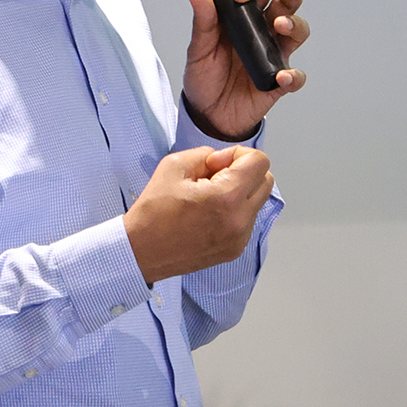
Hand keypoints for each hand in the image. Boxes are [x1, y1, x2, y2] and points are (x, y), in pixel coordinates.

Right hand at [124, 145, 273, 283]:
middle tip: (215, 177)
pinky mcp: (235, 250)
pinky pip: (247, 220)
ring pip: (257, 201)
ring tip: (208, 198)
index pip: (260, 162)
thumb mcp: (174, 166)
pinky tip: (208, 215)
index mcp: (227, 197)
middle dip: (244, 172)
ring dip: (240, 192)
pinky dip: (235, 211)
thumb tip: (222, 160)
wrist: (140, 252)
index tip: (216, 164)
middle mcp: (240, 220)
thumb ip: (205, 154)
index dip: (238, 155)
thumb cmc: (153, 212)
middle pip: (266, 180)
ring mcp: (240, 238)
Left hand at [182, 0, 308, 139]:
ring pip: (298, 32)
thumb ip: (202, 22)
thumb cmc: (206, 77)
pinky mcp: (278, 83)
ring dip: (295, 24)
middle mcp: (264, 32)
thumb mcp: (199, 48)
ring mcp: (274, 56)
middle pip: (287, 3)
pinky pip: (295, 77)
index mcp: (245, 18)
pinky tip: (282, 76)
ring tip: (281, 25)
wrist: (207, 115)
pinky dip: (293, 75)